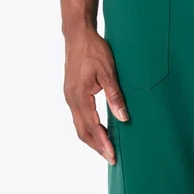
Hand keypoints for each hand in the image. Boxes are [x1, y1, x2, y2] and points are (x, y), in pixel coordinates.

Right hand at [63, 28, 127, 163]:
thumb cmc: (94, 50)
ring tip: (106, 149)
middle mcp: (71, 99)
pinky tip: (99, 131)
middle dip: (97, 146)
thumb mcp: (108, 71)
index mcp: (79, 96)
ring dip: (92, 139)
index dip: (103, 143)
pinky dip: (88, 128)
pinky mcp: (71, 93)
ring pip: (79, 126)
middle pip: (83, 132)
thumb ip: (115, 96)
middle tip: (111, 159)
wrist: (77, 34)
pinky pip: (78, 117)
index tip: (112, 156)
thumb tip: (123, 118)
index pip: (93, 127)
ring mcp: (69, 97)